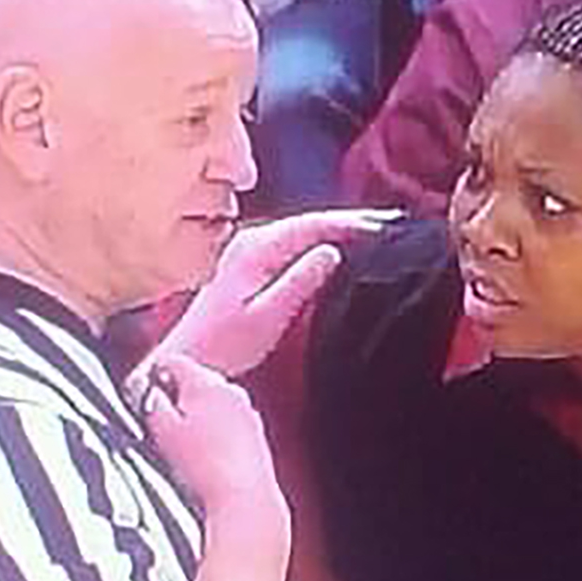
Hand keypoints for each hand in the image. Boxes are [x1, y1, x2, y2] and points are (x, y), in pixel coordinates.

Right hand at [139, 355, 285, 520]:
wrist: (243, 496)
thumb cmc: (205, 466)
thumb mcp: (163, 431)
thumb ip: (152, 402)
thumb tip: (150, 392)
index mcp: (206, 383)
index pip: (175, 362)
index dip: (154, 374)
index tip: (144, 390)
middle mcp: (231, 391)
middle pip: (196, 381)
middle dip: (176, 396)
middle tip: (159, 421)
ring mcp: (247, 412)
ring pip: (214, 402)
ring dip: (197, 415)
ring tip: (183, 444)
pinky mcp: (256, 434)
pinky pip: (228, 423)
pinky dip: (214, 432)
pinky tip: (205, 455)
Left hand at [141, 208, 396, 378]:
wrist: (189, 358)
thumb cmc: (223, 345)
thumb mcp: (266, 316)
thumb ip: (299, 282)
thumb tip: (332, 251)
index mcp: (255, 248)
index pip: (312, 225)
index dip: (351, 223)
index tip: (386, 225)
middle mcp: (251, 239)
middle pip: (310, 222)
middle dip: (351, 222)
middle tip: (392, 224)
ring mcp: (249, 248)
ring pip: (304, 231)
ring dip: (338, 231)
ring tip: (376, 232)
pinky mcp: (251, 262)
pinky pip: (295, 243)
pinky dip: (321, 242)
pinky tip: (342, 248)